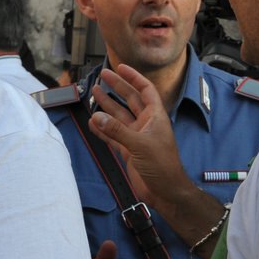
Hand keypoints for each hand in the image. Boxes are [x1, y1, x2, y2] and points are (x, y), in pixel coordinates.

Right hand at [87, 64, 191, 209]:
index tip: (121, 67)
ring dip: (107, 106)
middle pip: (130, 100)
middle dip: (117, 87)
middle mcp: (146, 124)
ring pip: (119, 117)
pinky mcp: (128, 151)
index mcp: (155, 117)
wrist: (165, 191)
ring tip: (94, 93)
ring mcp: (136, 137)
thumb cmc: (162, 166)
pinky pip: (113, 135)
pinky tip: (92, 122)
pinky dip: (103, 129)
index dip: (134, 78)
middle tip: (102, 75)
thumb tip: (97, 117)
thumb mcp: (140, 145)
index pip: (145, 90)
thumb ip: (117, 131)